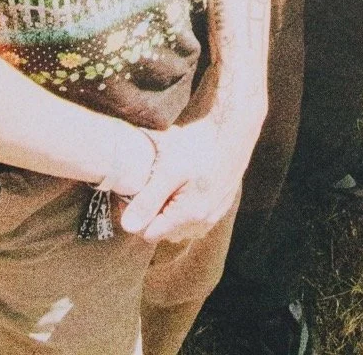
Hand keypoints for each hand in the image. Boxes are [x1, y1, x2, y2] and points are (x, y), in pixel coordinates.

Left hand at [119, 114, 253, 243]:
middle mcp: (203, 222)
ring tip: (168, 182)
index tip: (133, 193)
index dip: (137, 215)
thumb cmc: (201, 145)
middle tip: (150, 184)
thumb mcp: (169, 169)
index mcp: (190, 216)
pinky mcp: (220, 205)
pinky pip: (194, 217)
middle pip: (164, 231)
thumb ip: (148, 200)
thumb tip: (128, 226)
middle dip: (153, 212)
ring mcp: (214, 215)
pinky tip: (184, 181)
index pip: (149, 234)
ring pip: (179, 225)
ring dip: (169, 209)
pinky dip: (184, 204)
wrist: (234, 129)